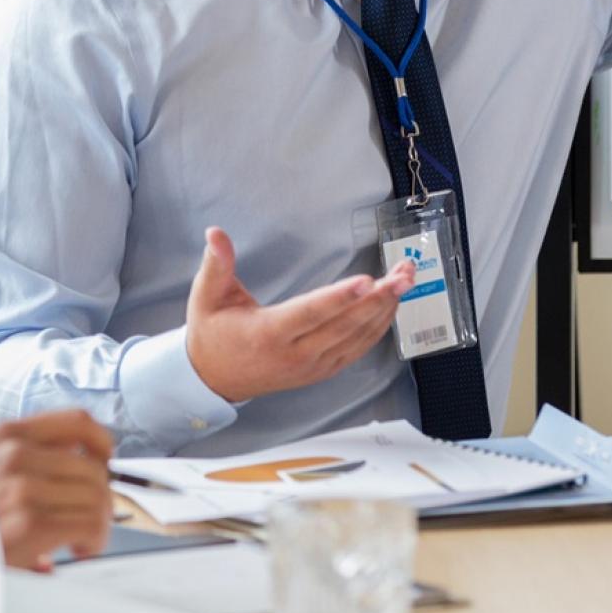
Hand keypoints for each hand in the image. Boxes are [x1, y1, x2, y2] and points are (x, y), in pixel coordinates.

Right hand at [0, 410, 114, 569]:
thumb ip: (28, 455)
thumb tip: (88, 458)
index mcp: (6, 435)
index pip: (77, 421)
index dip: (102, 444)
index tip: (104, 465)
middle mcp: (14, 454)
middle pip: (94, 466)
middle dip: (100, 498)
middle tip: (86, 521)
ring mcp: (21, 487)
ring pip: (98, 496)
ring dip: (97, 523)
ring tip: (78, 538)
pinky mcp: (29, 524)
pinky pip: (91, 524)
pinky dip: (92, 541)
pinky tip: (74, 550)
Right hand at [185, 226, 414, 404]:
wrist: (213, 380)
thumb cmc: (212, 334)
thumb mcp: (206, 296)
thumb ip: (216, 264)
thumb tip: (215, 232)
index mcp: (268, 333)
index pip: (310, 313)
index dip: (339, 298)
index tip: (366, 281)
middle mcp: (295, 354)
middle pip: (344, 325)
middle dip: (377, 298)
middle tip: (403, 274)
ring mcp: (312, 366)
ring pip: (356, 338)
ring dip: (384, 309)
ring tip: (405, 281)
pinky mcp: (321, 371)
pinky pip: (356, 350)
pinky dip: (377, 328)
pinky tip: (391, 306)